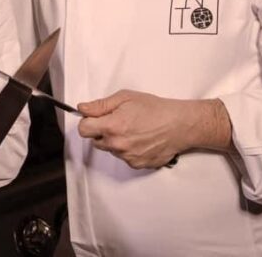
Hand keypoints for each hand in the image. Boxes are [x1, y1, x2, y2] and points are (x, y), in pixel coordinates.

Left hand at [77, 90, 230, 168]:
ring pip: (110, 149)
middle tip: (118, 121)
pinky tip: (140, 139)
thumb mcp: (125, 98)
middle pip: (96, 140)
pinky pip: (124, 157)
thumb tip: (82, 109)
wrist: (179, 124)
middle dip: (102, 131)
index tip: (94, 118)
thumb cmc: (155, 109)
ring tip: (133, 129)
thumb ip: (100, 105)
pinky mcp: (137, 164)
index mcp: (112, 126)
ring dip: (115, 141)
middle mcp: (117, 144)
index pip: (83, 129)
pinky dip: (128, 149)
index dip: (87, 121)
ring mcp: (127, 157)